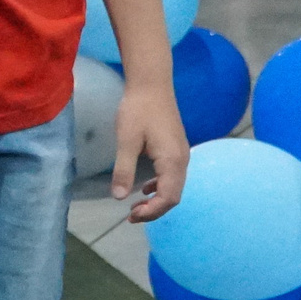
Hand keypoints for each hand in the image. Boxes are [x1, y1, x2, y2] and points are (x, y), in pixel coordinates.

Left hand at [112, 81, 191, 222]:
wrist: (151, 83)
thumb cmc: (138, 109)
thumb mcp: (126, 141)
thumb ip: (123, 170)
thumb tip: (118, 197)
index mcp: (172, 160)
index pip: (168, 197)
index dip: (152, 212)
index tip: (131, 216)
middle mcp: (182, 160)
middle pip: (174, 196)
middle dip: (154, 210)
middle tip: (131, 216)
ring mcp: (181, 154)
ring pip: (174, 186)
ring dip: (156, 200)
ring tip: (135, 207)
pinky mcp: (176, 148)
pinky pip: (172, 176)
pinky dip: (159, 186)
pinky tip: (144, 188)